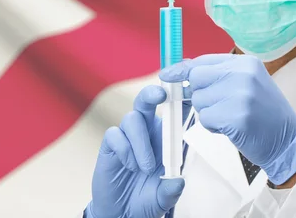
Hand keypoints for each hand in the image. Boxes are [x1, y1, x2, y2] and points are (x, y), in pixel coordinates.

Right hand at [87, 85, 187, 217]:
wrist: (123, 212)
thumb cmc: (147, 199)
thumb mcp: (164, 198)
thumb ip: (171, 190)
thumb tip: (178, 182)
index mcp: (165, 136)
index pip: (172, 110)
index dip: (178, 97)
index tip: (185, 90)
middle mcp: (147, 130)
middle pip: (147, 100)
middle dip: (153, 93)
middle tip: (160, 96)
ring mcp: (127, 136)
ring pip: (132, 118)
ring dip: (141, 142)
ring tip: (144, 168)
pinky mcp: (111, 145)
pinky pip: (115, 134)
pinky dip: (125, 149)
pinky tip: (129, 166)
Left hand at [159, 54, 295, 184]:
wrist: (288, 140)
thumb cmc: (263, 113)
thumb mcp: (246, 84)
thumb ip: (218, 75)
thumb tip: (182, 70)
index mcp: (245, 62)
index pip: (203, 61)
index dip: (182, 69)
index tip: (166, 75)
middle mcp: (243, 74)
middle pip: (196, 78)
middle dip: (200, 94)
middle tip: (218, 105)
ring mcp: (241, 94)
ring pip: (199, 100)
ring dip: (208, 113)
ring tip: (230, 117)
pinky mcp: (237, 117)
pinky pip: (206, 119)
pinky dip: (213, 127)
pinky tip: (231, 128)